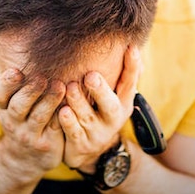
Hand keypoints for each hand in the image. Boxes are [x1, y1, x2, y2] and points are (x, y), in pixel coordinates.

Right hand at [0, 42, 66, 180]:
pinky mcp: (46, 144)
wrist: (25, 156)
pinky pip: (55, 129)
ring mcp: (28, 134)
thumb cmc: (14, 115)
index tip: (16, 71)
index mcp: (0, 106)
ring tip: (60, 86)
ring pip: (38, 117)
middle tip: (42, 77)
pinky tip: (72, 103)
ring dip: (49, 101)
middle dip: (30, 91)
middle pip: (18, 106)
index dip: (6, 83)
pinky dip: (62, 116)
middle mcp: (11, 120)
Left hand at [59, 45, 141, 172]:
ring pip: (88, 117)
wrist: (89, 150)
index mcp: (122, 103)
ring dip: (79, 102)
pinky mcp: (82, 144)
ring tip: (70, 87)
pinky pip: (74, 133)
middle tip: (91, 75)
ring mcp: (98, 133)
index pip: (130, 83)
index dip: (132, 66)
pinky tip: (62, 111)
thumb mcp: (113, 96)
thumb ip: (118, 74)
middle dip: (101, 90)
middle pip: (110, 105)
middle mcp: (113, 118)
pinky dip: (68, 123)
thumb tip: (130, 43)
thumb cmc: (98, 112)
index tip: (131, 48)